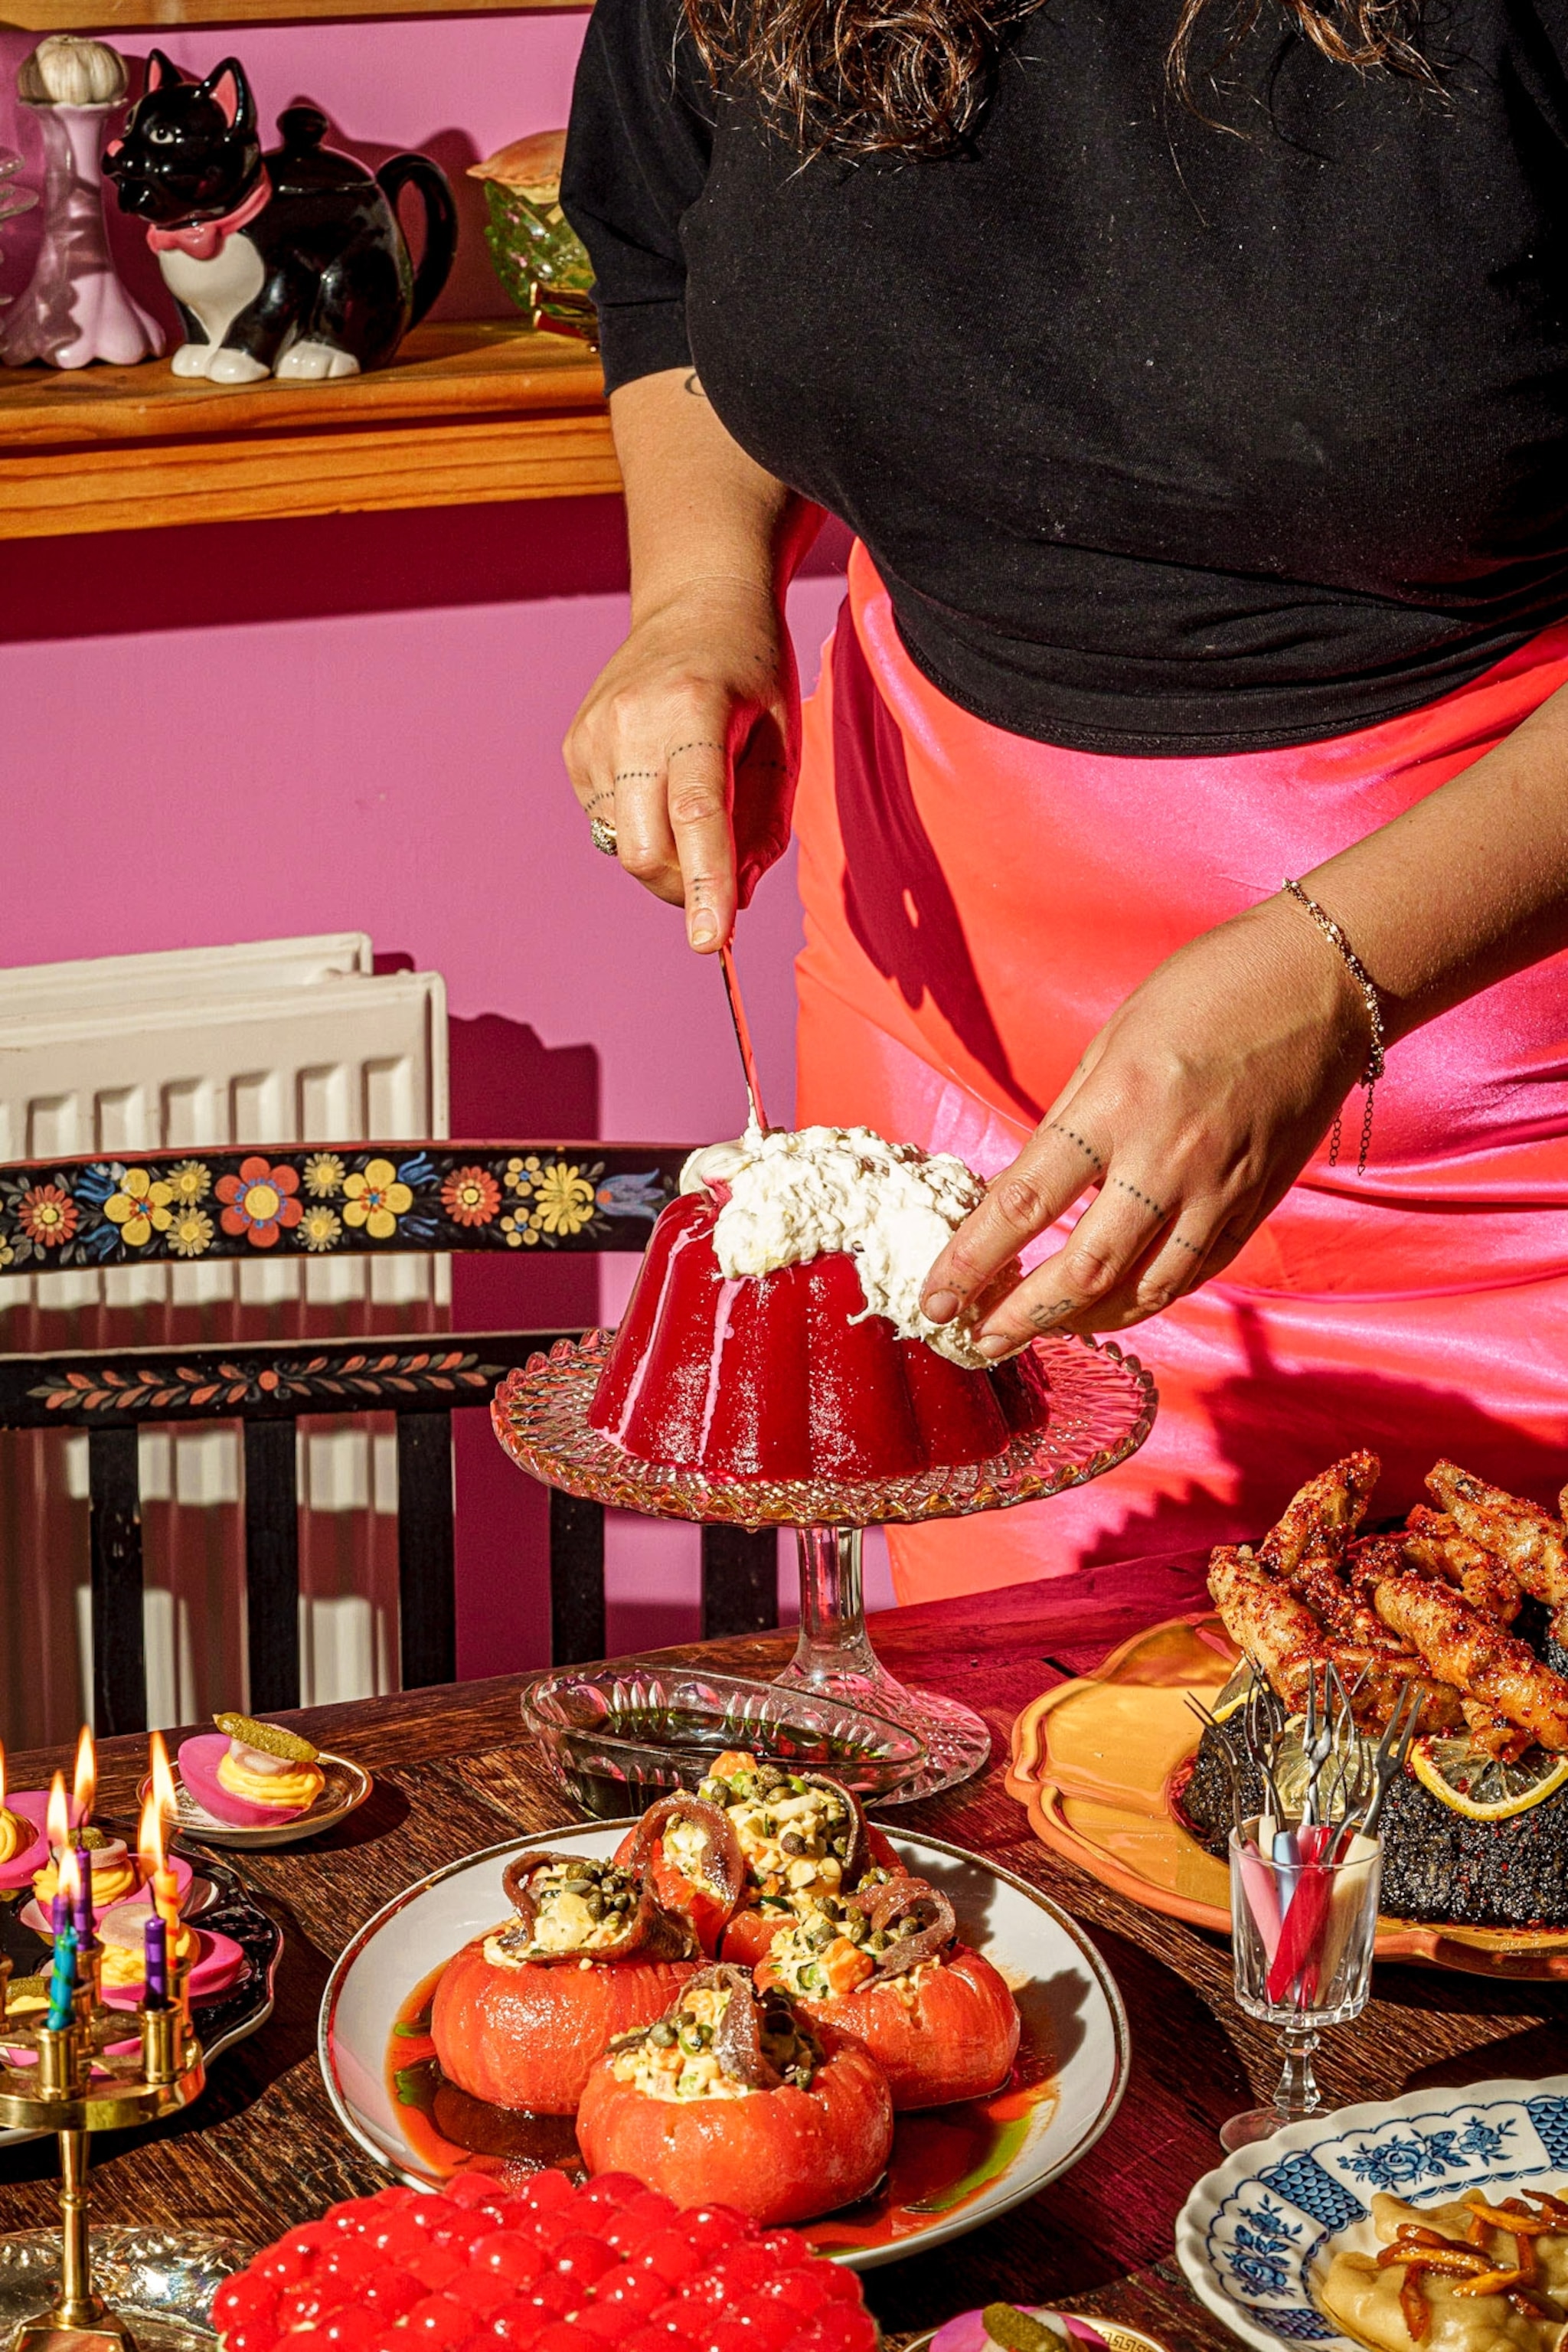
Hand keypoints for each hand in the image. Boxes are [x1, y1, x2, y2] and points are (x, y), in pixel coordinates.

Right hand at [563, 576, 799, 951]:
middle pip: (645, 850)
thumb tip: (737, 900)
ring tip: (695, 798)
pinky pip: (607, 824)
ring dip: (665, 855)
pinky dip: (641, 825)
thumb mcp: (783, 743)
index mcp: (693, 708)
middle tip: (721, 878)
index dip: (704, 885)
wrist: (696, 602)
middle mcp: (631, 719)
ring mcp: (593, 734)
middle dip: (684, 885)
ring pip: (623, 847)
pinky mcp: (574, 749)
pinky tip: (662, 778)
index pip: (697, 817)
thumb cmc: (750, 673)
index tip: (710, 941)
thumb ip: (765, 826)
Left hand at [919, 896, 1372, 1347]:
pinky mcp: (1255, 1204)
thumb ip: (1071, 1121)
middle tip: (978, 1338)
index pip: (1026, 1203)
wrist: (1322, 983)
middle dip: (1023, 1315)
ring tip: (1040, 1330)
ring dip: (1085, 1321)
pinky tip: (1113, 1304)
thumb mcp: (1111, 1040)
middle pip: (1085, 1268)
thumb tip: (1029, 1189)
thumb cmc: (1208, 991)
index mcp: (1117, 1105)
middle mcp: (1168, 1158)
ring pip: (1145, 1290)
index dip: (972, 1262)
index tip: (935, 1299)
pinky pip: (1194, 1274)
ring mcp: (1219, 1189)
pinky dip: (1147, 1298)